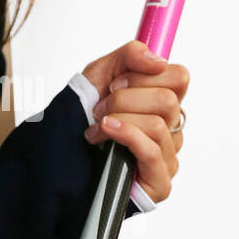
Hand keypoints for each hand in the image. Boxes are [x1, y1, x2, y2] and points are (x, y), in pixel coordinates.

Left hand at [81, 38, 189, 203]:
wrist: (59, 157)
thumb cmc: (82, 120)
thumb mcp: (100, 76)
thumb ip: (130, 56)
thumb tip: (158, 61)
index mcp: (162, 103)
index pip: (179, 77)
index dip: (145, 75)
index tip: (115, 83)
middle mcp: (170, 129)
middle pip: (168, 101)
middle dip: (124, 99)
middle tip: (99, 108)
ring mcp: (167, 157)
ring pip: (157, 124)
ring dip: (118, 119)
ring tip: (96, 127)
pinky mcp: (159, 182)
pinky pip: (152, 151)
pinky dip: (126, 135)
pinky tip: (105, 133)